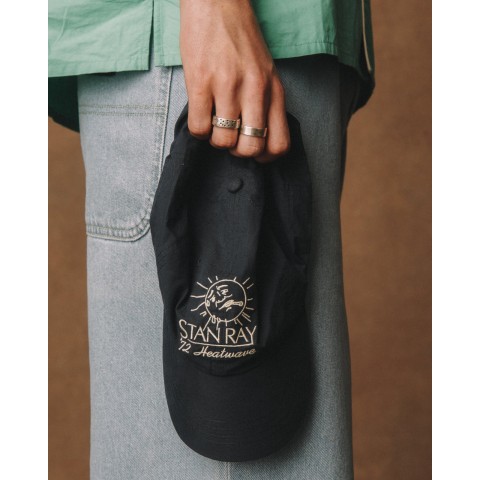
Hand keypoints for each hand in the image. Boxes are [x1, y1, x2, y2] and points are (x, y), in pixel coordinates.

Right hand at [180, 0, 289, 161]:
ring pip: (224, 141)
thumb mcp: (266, 70)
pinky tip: (200, 116)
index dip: (265, 156)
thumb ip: (266, 101)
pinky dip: (198, 131)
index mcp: (274, 89)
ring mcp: (228, 86)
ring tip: (213, 124)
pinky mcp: (201, 82)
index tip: (253, 150)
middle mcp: (255, 90)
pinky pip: (200, 128)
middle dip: (237, 151)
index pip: (279, 143)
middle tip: (230, 138)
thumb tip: (257, 135)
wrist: (218, 1)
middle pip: (250, 148)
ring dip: (216, 140)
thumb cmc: (240, 37)